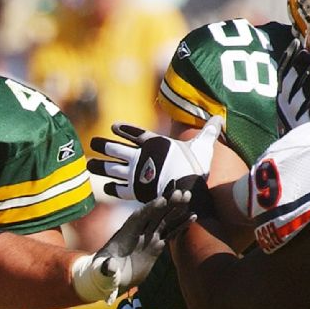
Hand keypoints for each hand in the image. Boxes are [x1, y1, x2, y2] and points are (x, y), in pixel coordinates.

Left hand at [72, 189, 194, 301]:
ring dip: (176, 209)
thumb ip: (106, 268)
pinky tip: (192, 216)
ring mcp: (148, 238)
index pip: (138, 218)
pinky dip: (181, 225)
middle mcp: (138, 232)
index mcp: (124, 234)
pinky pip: (170, 233)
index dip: (149, 209)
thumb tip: (109, 266)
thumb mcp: (102, 271)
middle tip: (181, 193)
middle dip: (167, 203)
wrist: (109, 278)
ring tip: (188, 197)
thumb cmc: (102, 273)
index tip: (162, 200)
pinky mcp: (156, 246)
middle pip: (154, 214)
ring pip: (164, 220)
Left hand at [88, 116, 222, 202]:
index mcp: (154, 143)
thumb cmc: (194, 165)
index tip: (113, 127)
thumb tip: (219, 118)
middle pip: (116, 149)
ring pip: (111, 168)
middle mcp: (140, 156)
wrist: (184, 186)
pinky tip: (105, 187)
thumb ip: (208, 131)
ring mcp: (135, 173)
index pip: (134, 133)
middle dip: (104, 146)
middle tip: (93, 143)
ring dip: (99, 166)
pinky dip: (111, 188)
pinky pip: (118, 189)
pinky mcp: (134, 190)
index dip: (124, 130)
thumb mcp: (203, 145)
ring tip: (90, 165)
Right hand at [276, 38, 309, 131]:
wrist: (301, 149)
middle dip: (298, 68)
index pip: (282, 73)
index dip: (288, 58)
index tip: (297, 43)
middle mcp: (284, 105)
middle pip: (289, 84)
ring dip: (307, 87)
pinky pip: (309, 118)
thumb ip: (302, 81)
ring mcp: (292, 117)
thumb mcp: (300, 98)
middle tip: (308, 54)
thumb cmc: (304, 118)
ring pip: (298, 100)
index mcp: (282, 95)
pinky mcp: (303, 129)